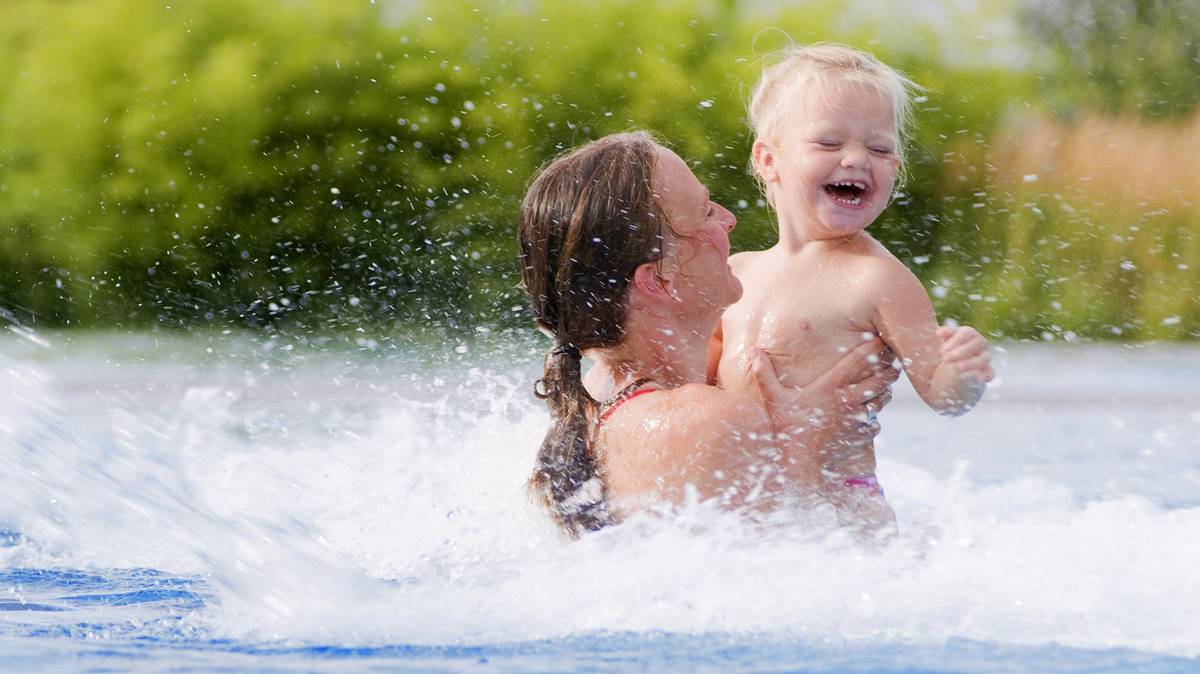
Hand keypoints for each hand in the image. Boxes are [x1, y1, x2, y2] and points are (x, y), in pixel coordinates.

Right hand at [746, 338, 898, 441]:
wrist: (798, 462)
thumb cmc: (785, 428)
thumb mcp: (773, 399)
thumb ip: (764, 374)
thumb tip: (753, 351)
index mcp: (830, 386)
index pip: (857, 361)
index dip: (872, 348)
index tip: (881, 340)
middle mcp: (847, 400)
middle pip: (879, 380)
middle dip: (889, 371)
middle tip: (894, 364)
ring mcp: (855, 419)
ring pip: (881, 402)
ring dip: (885, 394)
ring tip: (887, 389)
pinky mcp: (858, 436)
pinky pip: (875, 426)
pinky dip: (875, 422)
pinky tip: (871, 420)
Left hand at [936, 325, 993, 382]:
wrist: (957, 361)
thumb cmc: (952, 346)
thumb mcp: (947, 338)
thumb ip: (945, 333)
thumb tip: (938, 332)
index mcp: (970, 334)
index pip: (966, 333)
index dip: (955, 341)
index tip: (942, 350)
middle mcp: (980, 343)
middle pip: (974, 345)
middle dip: (959, 352)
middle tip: (945, 359)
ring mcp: (984, 357)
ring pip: (982, 359)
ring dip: (970, 363)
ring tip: (957, 367)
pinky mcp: (987, 370)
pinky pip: (990, 373)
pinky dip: (987, 375)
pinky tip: (981, 378)